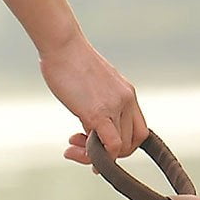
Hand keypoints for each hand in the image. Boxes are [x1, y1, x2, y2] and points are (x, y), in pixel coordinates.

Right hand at [39, 34, 147, 162]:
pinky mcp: (99, 112)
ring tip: (73, 147)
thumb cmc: (69, 60)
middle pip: (132, 142)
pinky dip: (100, 156)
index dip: (124, 144)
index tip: (101, 143)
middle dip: (110, 152)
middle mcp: (127, 102)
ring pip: (121, 147)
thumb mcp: (94, 85)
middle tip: (81, 146)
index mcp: (128, 96)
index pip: (138, 131)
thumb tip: (92, 127)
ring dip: (97, 155)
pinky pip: (112, 145)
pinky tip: (81, 153)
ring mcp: (115, 107)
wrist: (61, 43)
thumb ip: (100, 105)